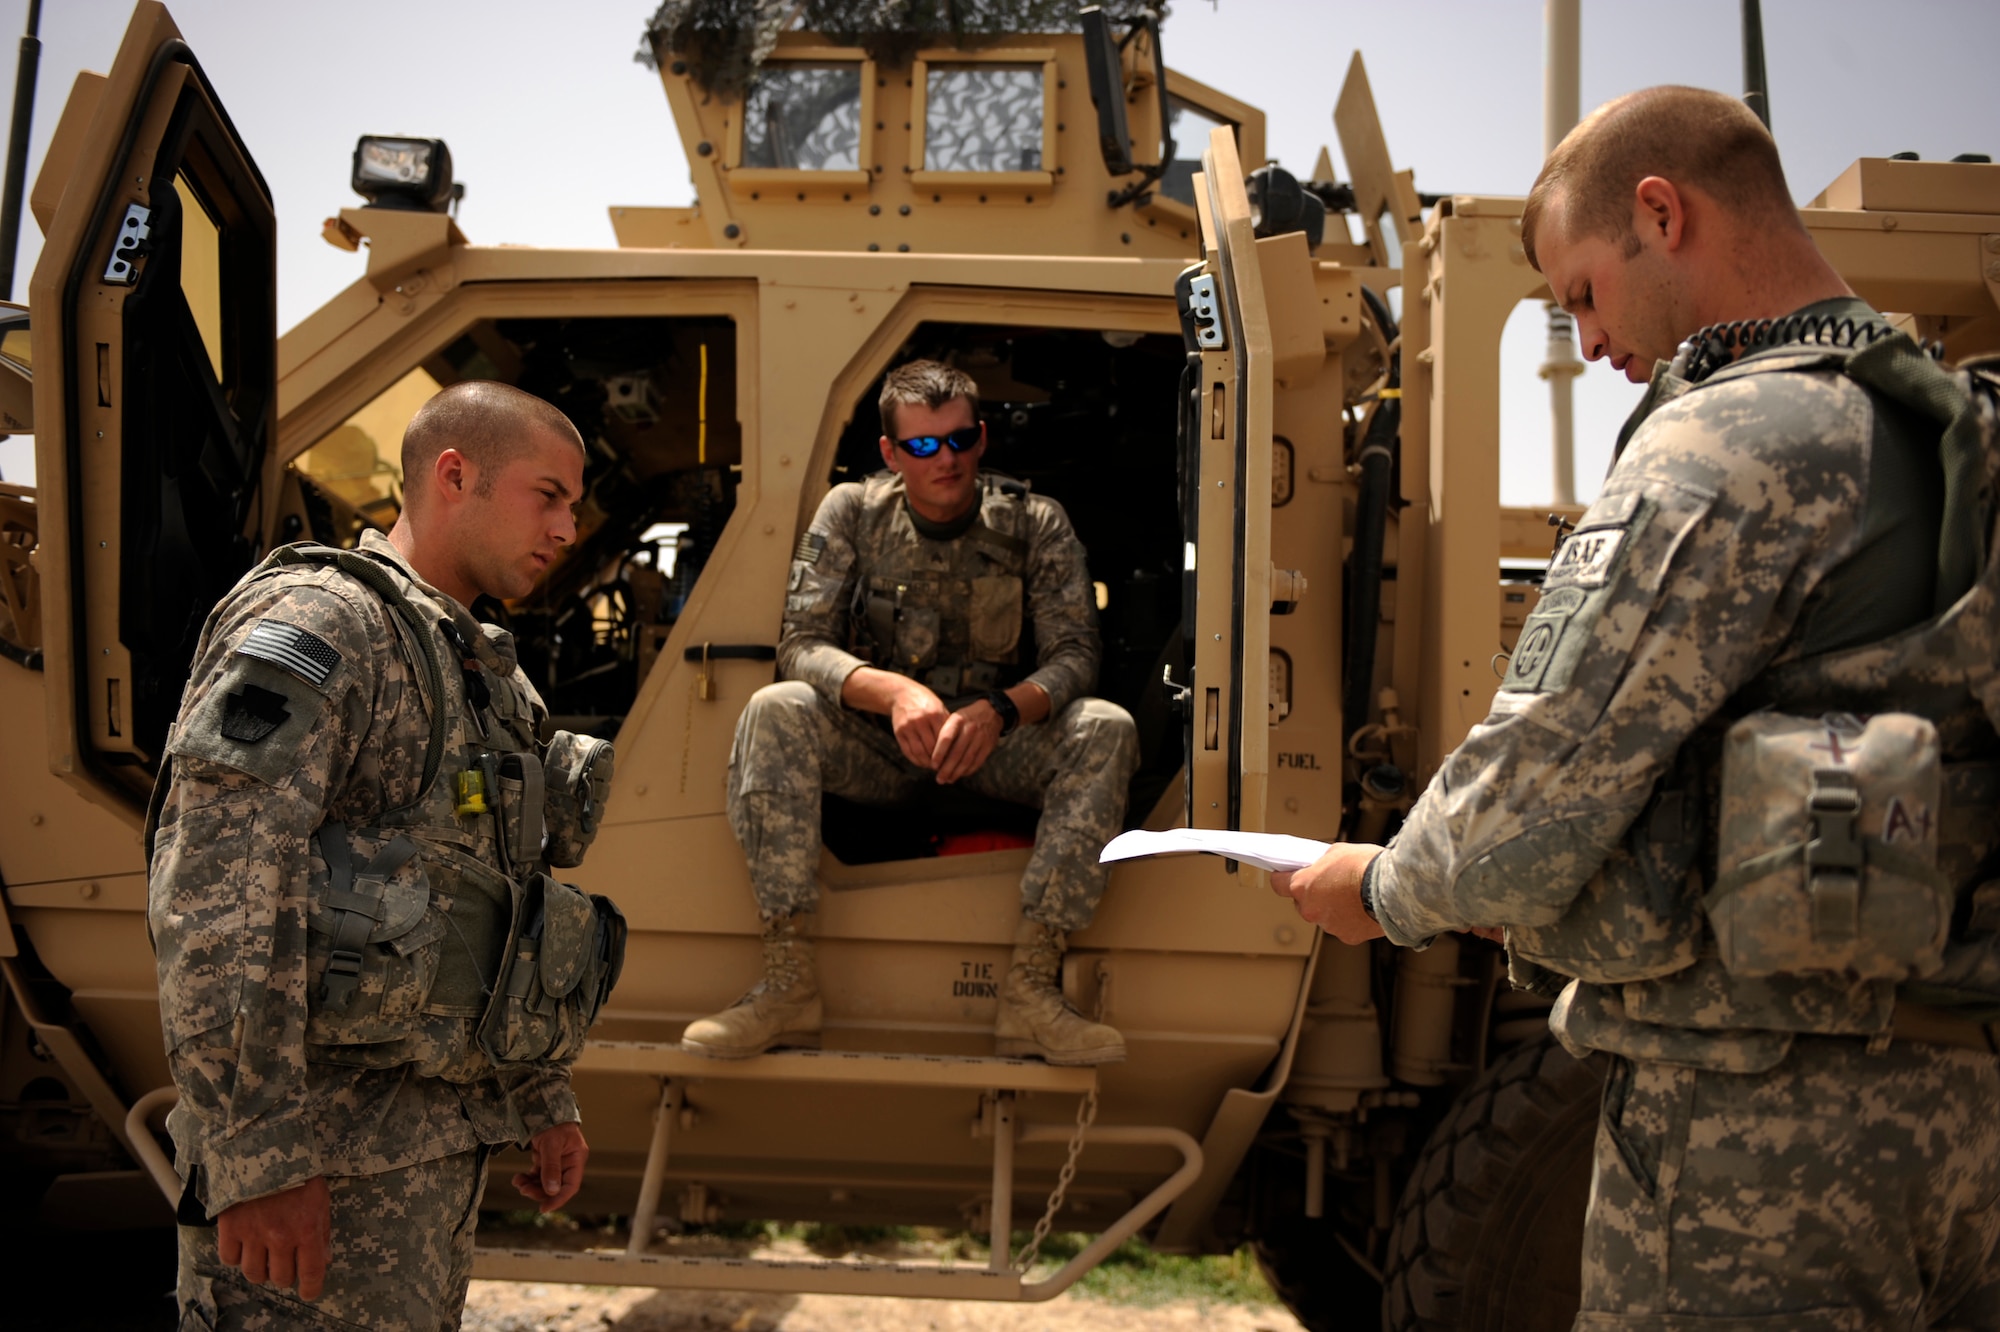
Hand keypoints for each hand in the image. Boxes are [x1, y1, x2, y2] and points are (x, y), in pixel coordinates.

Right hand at [217, 1176, 330, 1300]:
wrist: (264, 1146)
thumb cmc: (298, 1171)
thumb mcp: (320, 1198)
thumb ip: (322, 1232)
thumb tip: (323, 1260)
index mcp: (308, 1230)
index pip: (312, 1273)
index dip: (311, 1288)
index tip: (309, 1291)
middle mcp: (280, 1237)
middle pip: (281, 1278)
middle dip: (285, 1275)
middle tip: (285, 1263)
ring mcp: (253, 1234)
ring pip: (254, 1274)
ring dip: (260, 1269)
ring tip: (264, 1256)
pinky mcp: (230, 1228)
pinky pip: (229, 1259)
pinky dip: (236, 1257)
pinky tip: (244, 1244)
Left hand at [513, 1121, 587, 1212]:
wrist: (542, 1108)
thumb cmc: (552, 1123)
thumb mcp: (551, 1145)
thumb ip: (551, 1168)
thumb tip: (552, 1191)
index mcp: (576, 1159)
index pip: (570, 1186)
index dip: (558, 1199)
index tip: (544, 1209)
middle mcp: (568, 1163)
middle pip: (556, 1187)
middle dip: (539, 1191)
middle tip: (524, 1190)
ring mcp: (557, 1163)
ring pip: (545, 1183)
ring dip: (531, 1186)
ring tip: (518, 1182)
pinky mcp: (546, 1161)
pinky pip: (538, 1176)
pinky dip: (528, 1179)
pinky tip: (518, 1178)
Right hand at [886, 682, 949, 768]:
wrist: (902, 694)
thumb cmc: (925, 702)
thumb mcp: (939, 708)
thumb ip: (946, 725)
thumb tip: (955, 747)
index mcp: (935, 713)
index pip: (945, 739)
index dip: (949, 752)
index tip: (953, 761)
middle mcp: (921, 720)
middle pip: (932, 748)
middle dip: (938, 760)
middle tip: (943, 767)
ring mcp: (908, 726)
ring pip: (920, 752)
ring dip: (927, 763)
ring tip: (932, 766)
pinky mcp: (899, 732)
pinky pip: (908, 751)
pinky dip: (916, 760)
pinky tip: (922, 762)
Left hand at [932, 701, 1002, 783]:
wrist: (991, 712)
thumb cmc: (967, 718)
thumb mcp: (954, 718)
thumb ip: (944, 733)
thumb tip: (932, 755)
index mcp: (958, 720)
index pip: (946, 738)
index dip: (938, 754)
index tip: (933, 765)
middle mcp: (969, 728)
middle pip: (956, 753)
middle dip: (946, 769)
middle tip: (939, 779)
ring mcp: (980, 738)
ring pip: (967, 760)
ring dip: (956, 772)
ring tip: (948, 780)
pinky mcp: (988, 746)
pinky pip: (977, 762)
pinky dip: (968, 771)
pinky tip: (960, 775)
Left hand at [1271, 843, 1384, 944]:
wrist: (1393, 889)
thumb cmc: (1366, 866)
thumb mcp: (1338, 852)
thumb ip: (1322, 863)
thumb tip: (1320, 867)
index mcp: (1302, 887)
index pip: (1279, 884)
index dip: (1283, 878)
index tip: (1287, 875)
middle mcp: (1310, 910)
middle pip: (1302, 903)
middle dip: (1312, 894)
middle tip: (1330, 883)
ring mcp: (1328, 925)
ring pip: (1323, 916)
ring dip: (1332, 908)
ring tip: (1353, 895)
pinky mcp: (1347, 936)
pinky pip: (1343, 927)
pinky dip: (1350, 919)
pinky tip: (1363, 908)